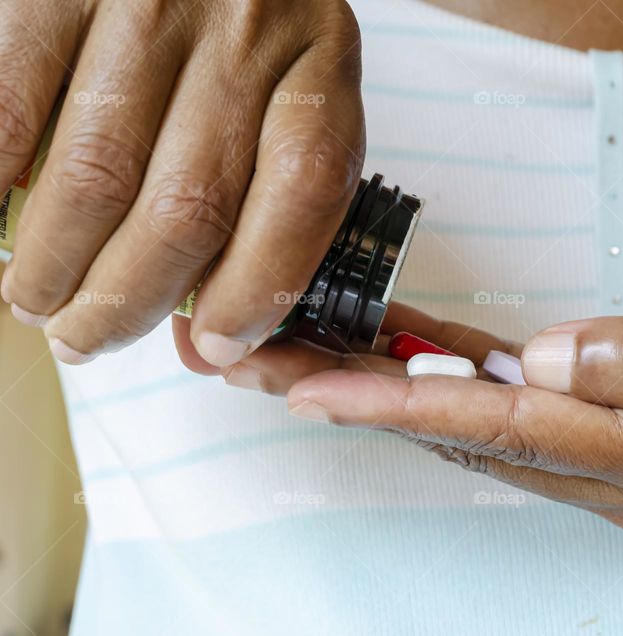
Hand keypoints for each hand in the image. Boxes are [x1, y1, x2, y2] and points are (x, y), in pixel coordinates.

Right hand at [0, 0, 364, 366]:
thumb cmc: (243, 33)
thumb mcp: (286, 98)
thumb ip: (263, 209)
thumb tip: (203, 348)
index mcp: (320, 61)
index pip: (306, 191)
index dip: (259, 287)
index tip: (215, 347)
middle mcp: (244, 29)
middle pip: (189, 205)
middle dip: (128, 302)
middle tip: (89, 340)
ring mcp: (148, 1)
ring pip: (97, 174)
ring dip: (57, 265)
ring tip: (38, 303)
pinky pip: (9, 108)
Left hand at [207, 248, 622, 536]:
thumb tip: (559, 359)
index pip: (517, 428)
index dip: (411, 406)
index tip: (317, 389)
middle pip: (475, 437)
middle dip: (364, 404)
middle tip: (265, 365)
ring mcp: (612, 460)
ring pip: (478, 427)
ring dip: (385, 394)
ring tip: (300, 357)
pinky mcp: (604, 431)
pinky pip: (508, 407)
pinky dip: (443, 381)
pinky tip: (389, 352)